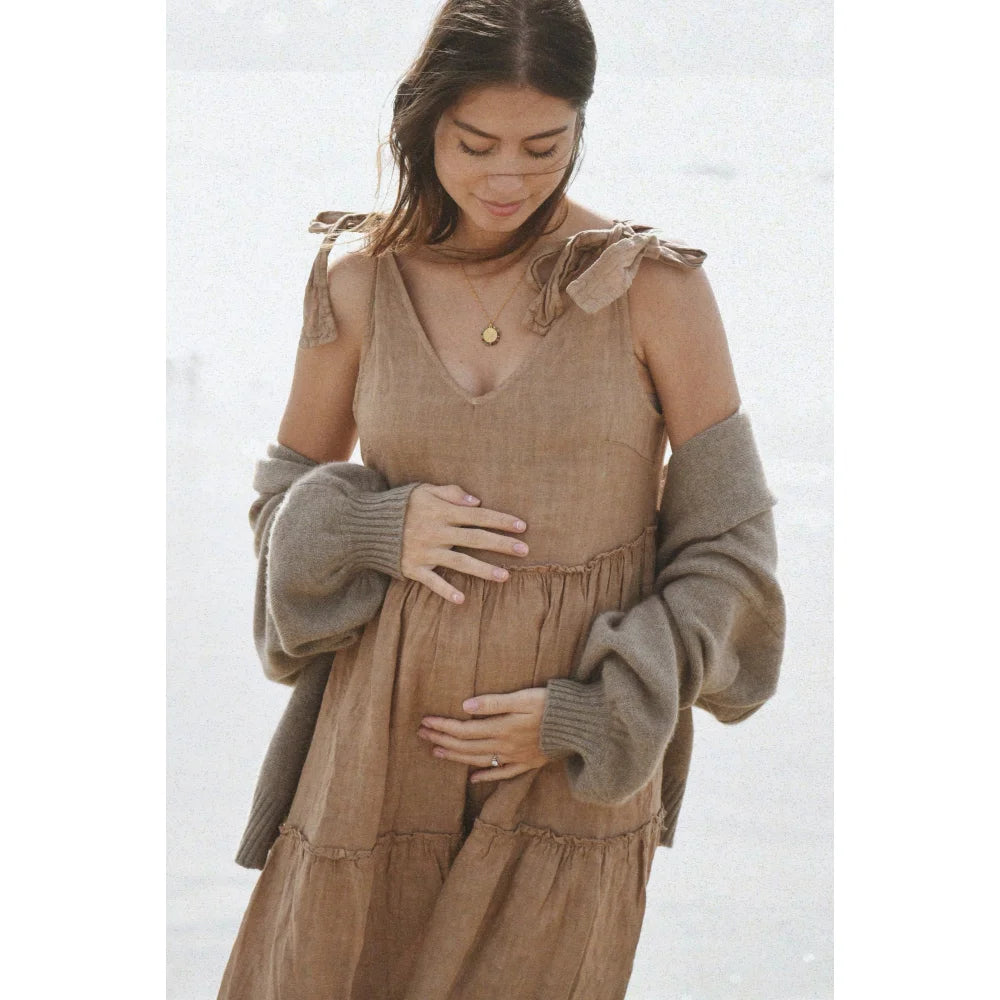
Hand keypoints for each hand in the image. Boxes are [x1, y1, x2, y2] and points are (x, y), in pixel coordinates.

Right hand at [400, 483, 529, 603]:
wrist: (366, 525)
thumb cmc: (400, 505)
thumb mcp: (423, 490)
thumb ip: (450, 492)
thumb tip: (476, 501)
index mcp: (441, 512)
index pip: (477, 515)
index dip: (500, 520)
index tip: (522, 526)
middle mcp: (436, 532)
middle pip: (474, 539)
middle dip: (501, 544)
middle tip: (524, 550)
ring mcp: (425, 552)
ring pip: (460, 562)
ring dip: (483, 570)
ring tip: (506, 576)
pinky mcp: (413, 568)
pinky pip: (432, 581)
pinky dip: (445, 590)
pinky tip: (462, 599)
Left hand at [418, 687, 550, 781]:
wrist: (581, 727)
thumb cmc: (552, 706)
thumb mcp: (523, 698)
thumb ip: (494, 703)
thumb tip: (465, 706)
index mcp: (501, 729)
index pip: (464, 729)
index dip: (443, 725)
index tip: (425, 721)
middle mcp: (505, 746)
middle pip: (467, 746)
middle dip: (442, 739)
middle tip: (421, 733)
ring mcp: (515, 757)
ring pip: (479, 760)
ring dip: (456, 756)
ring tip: (437, 751)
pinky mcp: (527, 763)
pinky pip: (502, 773)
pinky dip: (485, 776)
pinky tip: (473, 779)